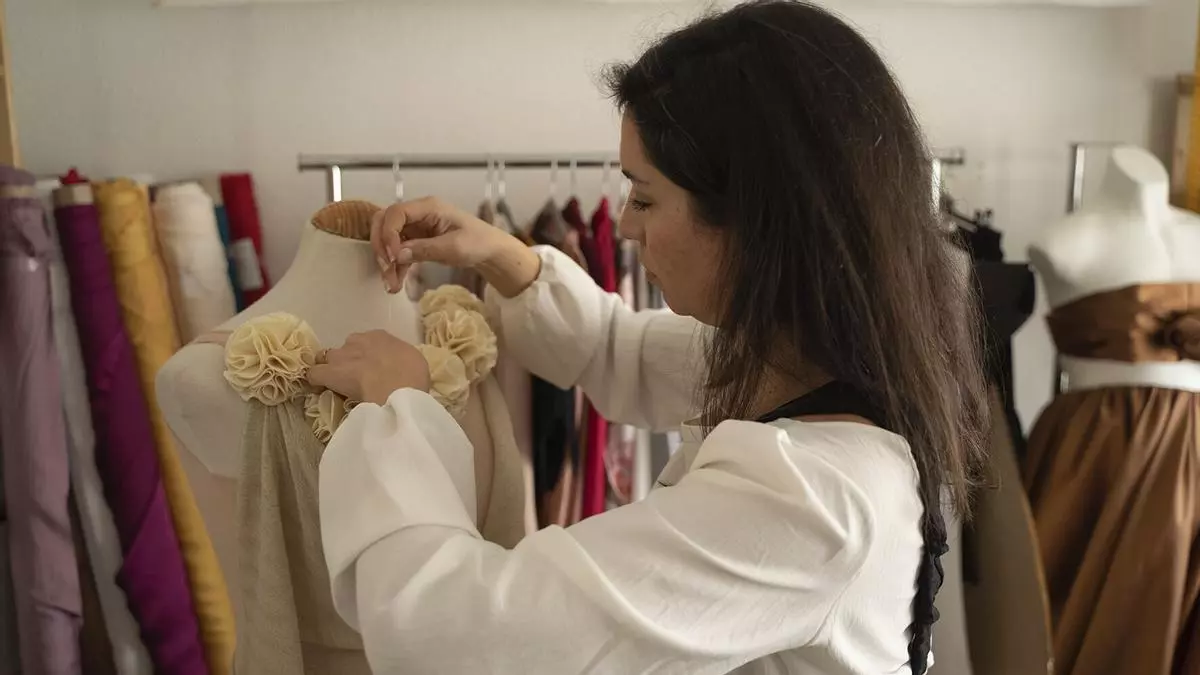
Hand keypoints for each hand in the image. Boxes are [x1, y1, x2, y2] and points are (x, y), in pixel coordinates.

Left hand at [308, 331, 430, 405]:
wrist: (398, 387)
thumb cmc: (412, 374)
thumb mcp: (413, 360)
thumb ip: (399, 360)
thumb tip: (397, 366)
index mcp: (379, 336)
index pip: (367, 342)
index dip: (367, 356)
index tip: (373, 368)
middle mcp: (357, 341)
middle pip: (346, 349)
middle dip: (348, 360)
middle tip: (357, 377)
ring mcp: (340, 356)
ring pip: (327, 359)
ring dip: (331, 368)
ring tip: (336, 383)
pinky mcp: (329, 374)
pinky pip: (314, 374)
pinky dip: (315, 380)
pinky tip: (319, 388)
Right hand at [373, 197, 510, 292]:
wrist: (490, 252)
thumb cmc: (478, 243)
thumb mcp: (455, 247)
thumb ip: (425, 249)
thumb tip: (398, 255)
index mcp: (428, 207)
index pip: (396, 213)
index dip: (388, 234)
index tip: (393, 257)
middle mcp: (418, 214)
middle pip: (384, 222)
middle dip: (381, 246)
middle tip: (386, 268)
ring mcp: (416, 228)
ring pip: (388, 240)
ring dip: (387, 262)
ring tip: (391, 285)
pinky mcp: (416, 242)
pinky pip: (398, 252)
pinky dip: (395, 267)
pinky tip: (396, 284)